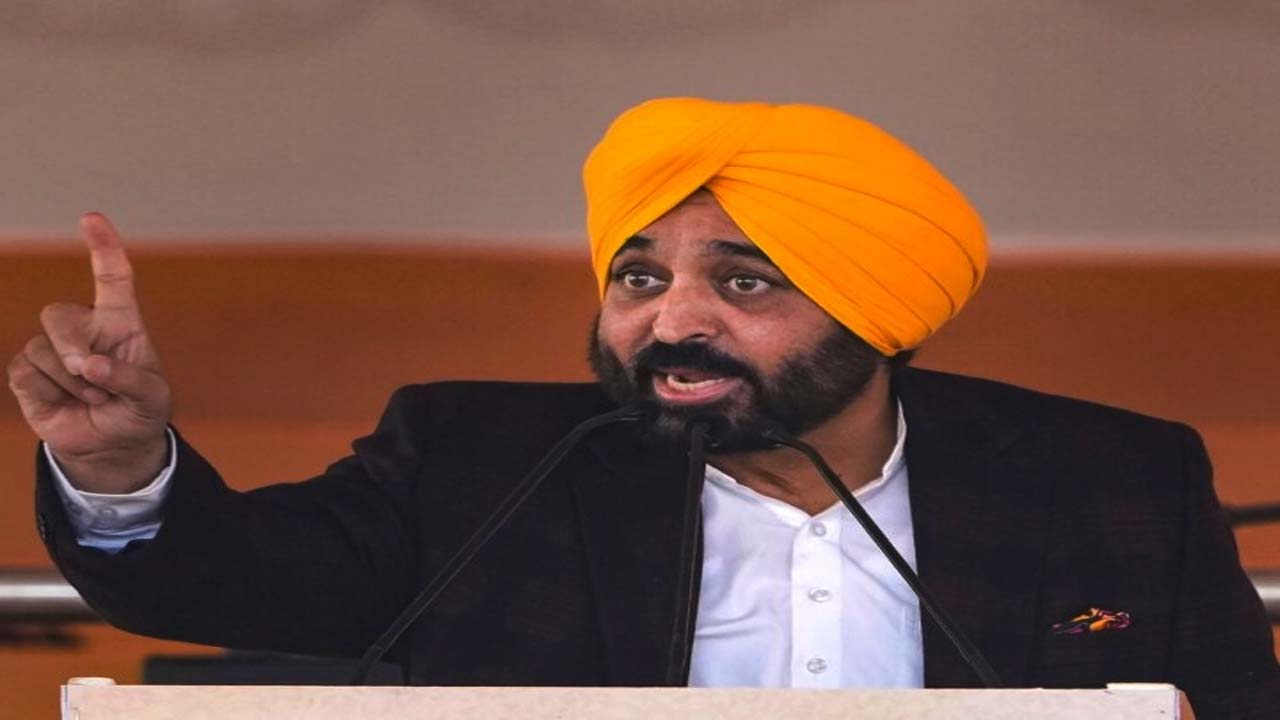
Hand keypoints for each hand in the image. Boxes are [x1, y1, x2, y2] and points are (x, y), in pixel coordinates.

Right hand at [7, 213, 171, 492]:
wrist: (114, 446)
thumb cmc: (138, 411)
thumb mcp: (151, 398)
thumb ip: (128, 379)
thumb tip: (89, 366)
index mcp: (121, 323)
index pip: (113, 278)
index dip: (103, 247)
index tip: (91, 218)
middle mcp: (84, 328)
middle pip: (59, 315)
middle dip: (75, 351)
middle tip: (97, 380)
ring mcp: (53, 348)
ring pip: (43, 350)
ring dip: (72, 384)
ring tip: (94, 399)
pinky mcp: (29, 372)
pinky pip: (26, 373)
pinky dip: (51, 394)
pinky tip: (68, 404)